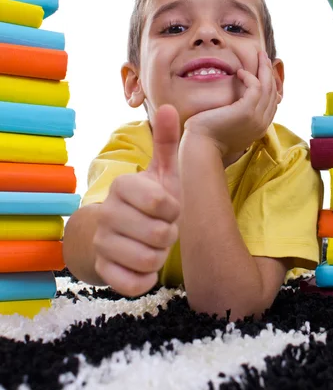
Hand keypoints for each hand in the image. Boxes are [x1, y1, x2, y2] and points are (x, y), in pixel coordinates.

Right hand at [93, 104, 180, 296]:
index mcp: (123, 186)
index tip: (169, 207)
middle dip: (169, 234)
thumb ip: (166, 141)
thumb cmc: (150, 199)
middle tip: (163, 227)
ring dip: (160, 256)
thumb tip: (166, 105)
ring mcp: (102, 243)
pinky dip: (146, 278)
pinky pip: (132, 284)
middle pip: (159, 234)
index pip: (162, 203)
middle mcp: (107, 213)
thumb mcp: (162, 170)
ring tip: (154, 244)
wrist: (122, 231)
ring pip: (148, 260)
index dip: (174, 209)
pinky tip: (144, 265)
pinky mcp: (103, 271)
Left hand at [183, 51, 280, 156]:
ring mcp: (256, 118)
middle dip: (270, 73)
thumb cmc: (207, 137)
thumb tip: (233, 107)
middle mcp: (261, 124)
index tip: (263, 71)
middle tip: (264, 57)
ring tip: (259, 55)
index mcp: (258, 128)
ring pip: (268, 87)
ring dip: (264, 68)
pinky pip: (256, 87)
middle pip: (273, 93)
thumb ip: (235, 117)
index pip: (272, 103)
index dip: (270, 85)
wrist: (200, 146)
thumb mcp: (226, 126)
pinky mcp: (247, 111)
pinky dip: (250, 77)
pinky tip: (239, 72)